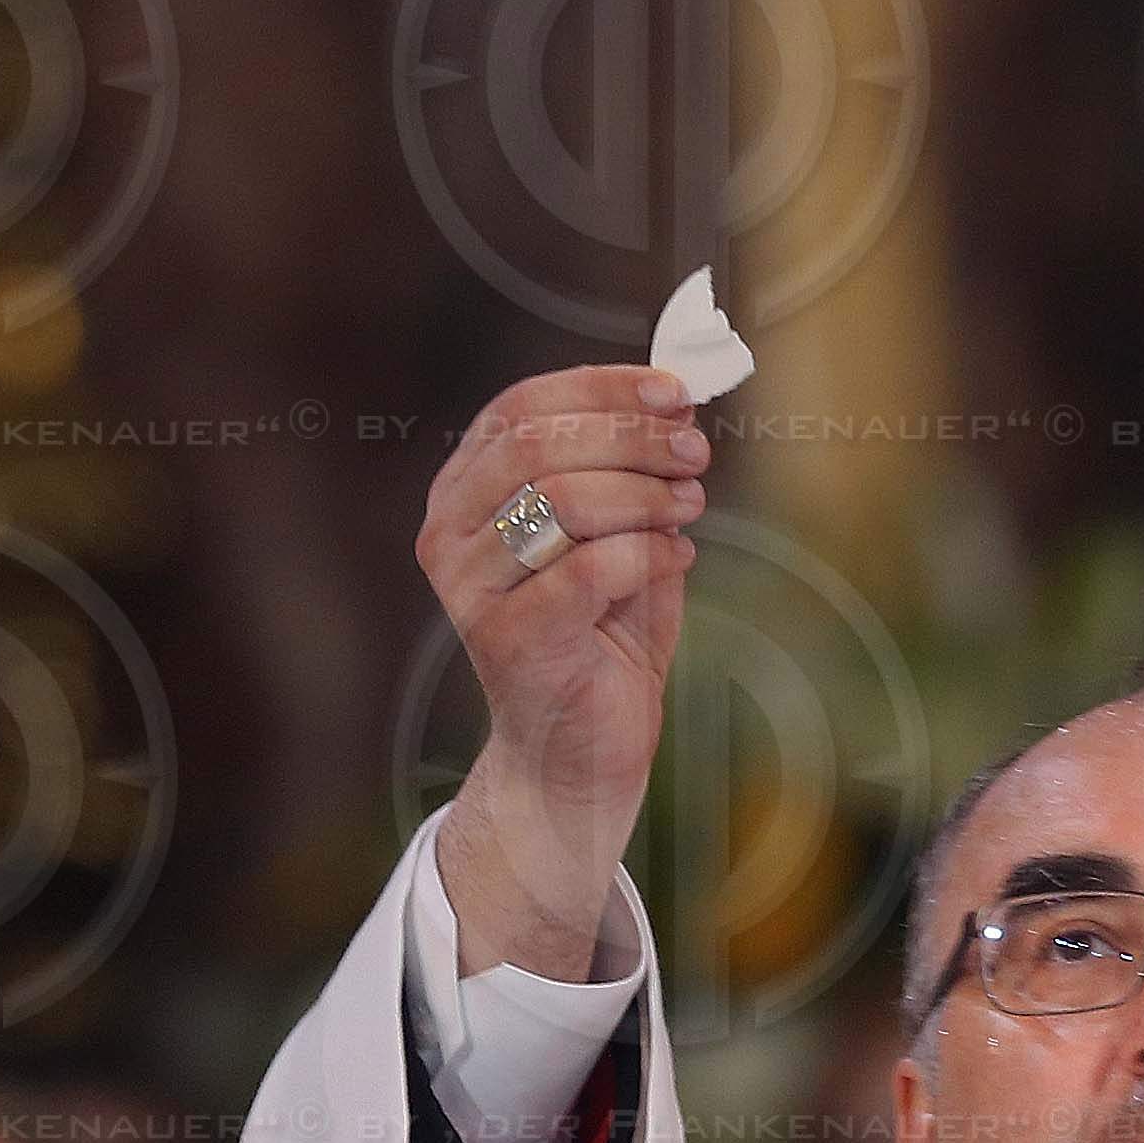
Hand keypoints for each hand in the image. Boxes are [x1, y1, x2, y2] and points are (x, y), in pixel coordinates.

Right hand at [417, 364, 709, 980]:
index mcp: (464, 492)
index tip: (676, 395)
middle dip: (631, 437)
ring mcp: (470, 590)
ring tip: (689, 509)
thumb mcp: (617, 532)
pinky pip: (589, 568)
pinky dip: (649, 553)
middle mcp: (449, 534)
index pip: (521, 407)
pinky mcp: (507, 640)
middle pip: (537, 444)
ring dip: (647, 495)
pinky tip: (678, 560)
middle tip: (694, 453)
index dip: (603, 388)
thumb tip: (678, 397)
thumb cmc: (599, 638)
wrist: (580, 754)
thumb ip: (632, 467)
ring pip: (561, 499)